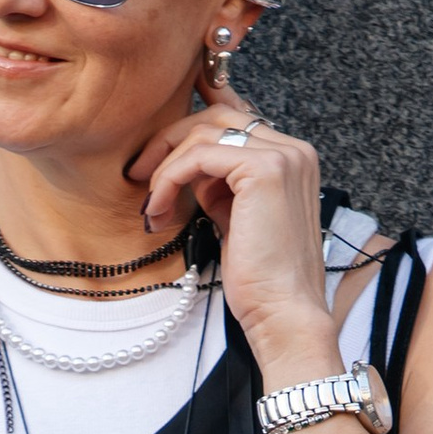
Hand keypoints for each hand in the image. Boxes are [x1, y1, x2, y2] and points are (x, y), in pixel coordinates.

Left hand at [129, 92, 342, 387]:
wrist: (283, 316)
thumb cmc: (262, 282)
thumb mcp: (236, 219)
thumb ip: (220, 186)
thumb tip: (190, 168)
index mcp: (291, 160)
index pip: (234, 120)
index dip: (190, 128)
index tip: (156, 152)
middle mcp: (293, 149)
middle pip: (217, 117)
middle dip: (170, 141)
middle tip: (139, 173)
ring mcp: (282, 156)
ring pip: (204, 133)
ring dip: (165, 166)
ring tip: (152, 207)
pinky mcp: (263, 170)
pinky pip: (199, 155)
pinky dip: (170, 179)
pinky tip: (159, 208)